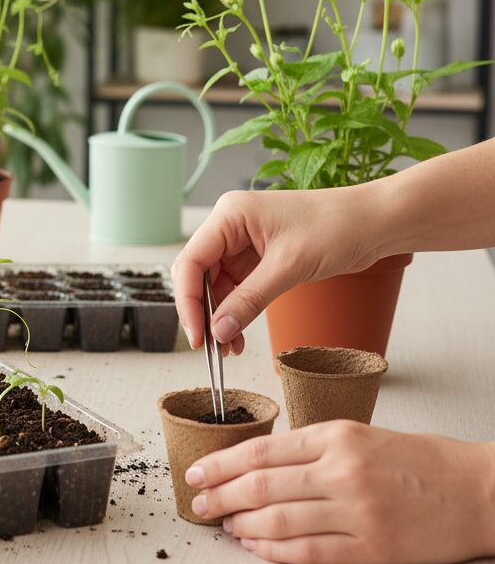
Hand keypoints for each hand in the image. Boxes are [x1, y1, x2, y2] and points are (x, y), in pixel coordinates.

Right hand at [172, 187, 388, 351]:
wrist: (375, 222)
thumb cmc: (337, 227)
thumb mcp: (289, 267)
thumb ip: (249, 300)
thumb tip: (218, 331)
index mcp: (230, 215)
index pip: (191, 261)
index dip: (188, 301)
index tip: (198, 335)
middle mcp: (231, 225)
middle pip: (197, 273)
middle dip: (202, 311)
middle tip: (210, 347)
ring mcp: (243, 240)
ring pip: (215, 284)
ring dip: (219, 316)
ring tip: (229, 348)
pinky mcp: (259, 256)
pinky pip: (236, 287)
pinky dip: (236, 311)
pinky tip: (239, 335)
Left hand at [186, 421, 494, 563]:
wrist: (479, 492)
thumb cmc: (421, 460)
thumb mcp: (360, 434)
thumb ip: (312, 447)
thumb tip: (261, 463)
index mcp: (336, 437)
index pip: (262, 451)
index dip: (222, 463)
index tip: (197, 471)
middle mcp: (342, 472)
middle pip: (262, 485)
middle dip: (222, 495)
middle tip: (199, 502)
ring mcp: (357, 513)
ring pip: (280, 521)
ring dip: (243, 525)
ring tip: (225, 525)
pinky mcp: (373, 549)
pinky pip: (310, 552)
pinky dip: (276, 552)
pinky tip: (257, 548)